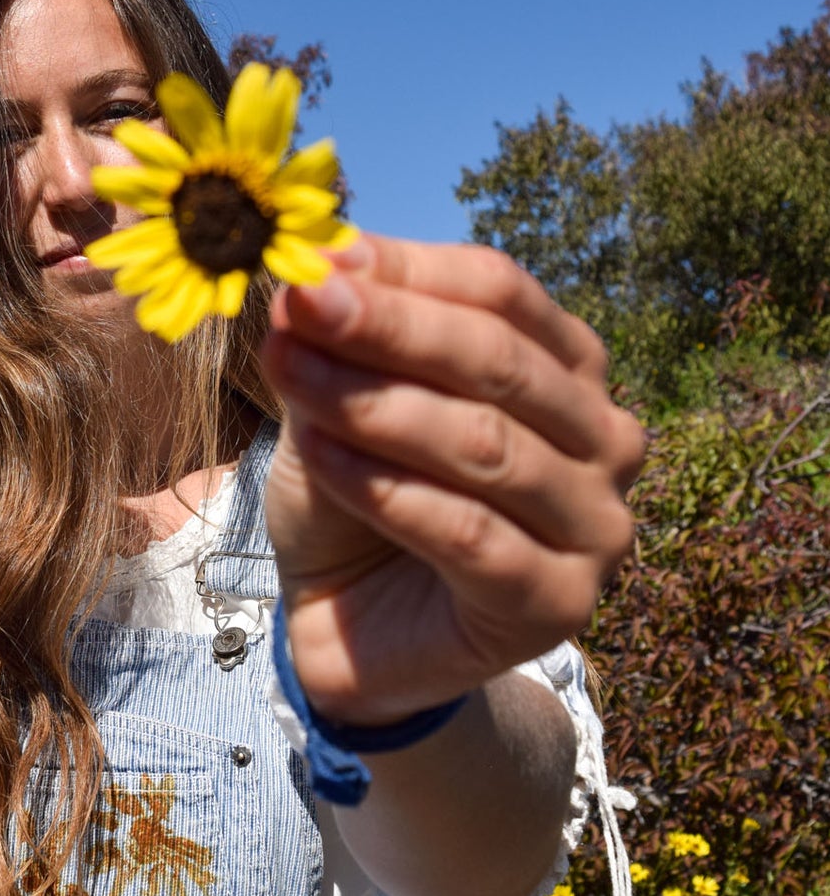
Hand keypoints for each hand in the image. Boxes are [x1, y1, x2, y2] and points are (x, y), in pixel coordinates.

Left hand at [259, 234, 645, 724]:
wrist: (352, 636)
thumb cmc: (356, 509)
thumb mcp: (337, 408)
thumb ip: (339, 345)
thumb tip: (313, 266)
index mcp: (570, 372)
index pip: (501, 294)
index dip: (407, 270)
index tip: (316, 259)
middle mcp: (605, 442)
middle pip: (500, 362)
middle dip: (390, 328)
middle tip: (302, 301)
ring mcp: (595, 529)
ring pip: (485, 446)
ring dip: (376, 404)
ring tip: (291, 373)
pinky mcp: (556, 604)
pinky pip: (468, 532)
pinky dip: (386, 488)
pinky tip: (318, 456)